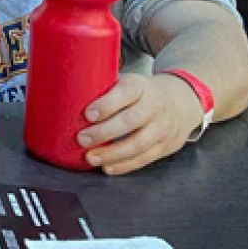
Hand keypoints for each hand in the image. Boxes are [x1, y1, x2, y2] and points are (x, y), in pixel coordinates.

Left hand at [75, 73, 201, 174]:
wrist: (180, 100)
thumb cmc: (141, 91)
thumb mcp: (126, 81)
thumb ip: (103, 87)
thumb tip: (66, 94)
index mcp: (141, 86)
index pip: (125, 93)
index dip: (107, 104)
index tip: (88, 114)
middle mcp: (154, 106)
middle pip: (130, 121)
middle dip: (104, 132)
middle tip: (82, 138)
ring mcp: (162, 127)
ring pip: (139, 143)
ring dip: (112, 154)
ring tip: (90, 157)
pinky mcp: (165, 145)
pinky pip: (145, 158)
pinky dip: (124, 165)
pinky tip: (107, 167)